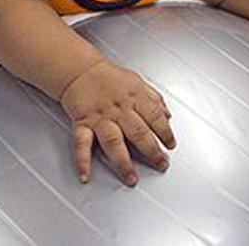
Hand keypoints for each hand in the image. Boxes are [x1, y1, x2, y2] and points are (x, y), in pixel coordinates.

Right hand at [60, 60, 174, 185]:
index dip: (165, 132)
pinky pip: (81, 143)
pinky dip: (82, 160)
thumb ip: (153, 99)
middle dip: (151, 151)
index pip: (155, 117)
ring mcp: (99, 117)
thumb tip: (168, 116)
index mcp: (134, 97)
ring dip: (123, 162)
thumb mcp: (136, 81)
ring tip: (130, 178)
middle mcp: (118, 108)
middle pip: (138, 132)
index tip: (170, 146)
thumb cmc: (107, 77)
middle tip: (160, 165)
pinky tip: (85, 174)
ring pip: (113, 141)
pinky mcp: (82, 122)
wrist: (78, 69)